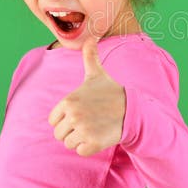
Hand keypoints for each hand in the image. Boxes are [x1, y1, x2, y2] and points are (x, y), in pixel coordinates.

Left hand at [48, 37, 125, 156]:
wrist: (132, 109)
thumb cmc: (111, 92)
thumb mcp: (97, 75)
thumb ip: (89, 57)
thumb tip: (91, 37)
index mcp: (67, 101)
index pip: (54, 120)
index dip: (66, 118)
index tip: (82, 112)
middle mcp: (73, 116)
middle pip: (60, 134)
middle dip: (73, 130)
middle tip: (90, 121)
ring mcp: (83, 130)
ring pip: (69, 144)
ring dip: (81, 139)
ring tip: (95, 127)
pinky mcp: (93, 144)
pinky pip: (81, 151)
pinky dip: (90, 147)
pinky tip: (100, 136)